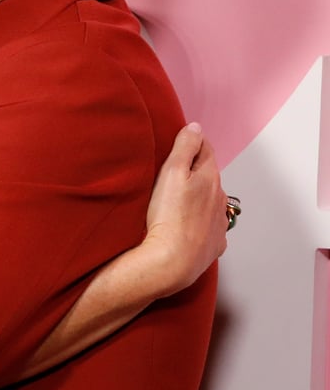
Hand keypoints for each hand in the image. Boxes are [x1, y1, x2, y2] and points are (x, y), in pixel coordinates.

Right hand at [142, 122, 227, 295]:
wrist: (172, 262)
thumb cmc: (168, 217)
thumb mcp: (171, 172)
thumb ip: (185, 147)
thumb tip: (196, 127)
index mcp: (210, 177)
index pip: (205, 149)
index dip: (193, 143)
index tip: (180, 142)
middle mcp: (220, 198)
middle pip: (208, 176)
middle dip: (195, 171)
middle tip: (172, 173)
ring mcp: (220, 223)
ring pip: (210, 202)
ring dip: (199, 198)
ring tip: (177, 203)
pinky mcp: (214, 244)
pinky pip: (209, 227)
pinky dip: (201, 223)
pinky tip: (186, 227)